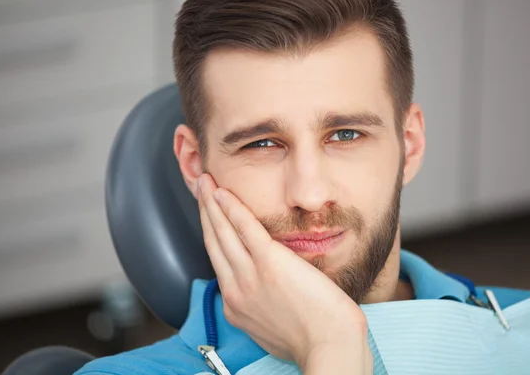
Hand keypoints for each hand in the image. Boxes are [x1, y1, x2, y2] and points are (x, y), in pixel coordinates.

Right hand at [197, 174, 371, 372]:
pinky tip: (222, 192)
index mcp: (236, 305)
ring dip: (211, 202)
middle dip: (204, 211)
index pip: (219, 261)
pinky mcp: (269, 262)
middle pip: (214, 241)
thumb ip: (262, 304)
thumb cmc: (312, 339)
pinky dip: (230, 208)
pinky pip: (244, 228)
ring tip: (205, 181)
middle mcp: (235, 290)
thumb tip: (266, 290)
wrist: (329, 346)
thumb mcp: (273, 326)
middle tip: (200, 187)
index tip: (209, 216)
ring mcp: (249, 276)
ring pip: (222, 231)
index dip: (212, 232)